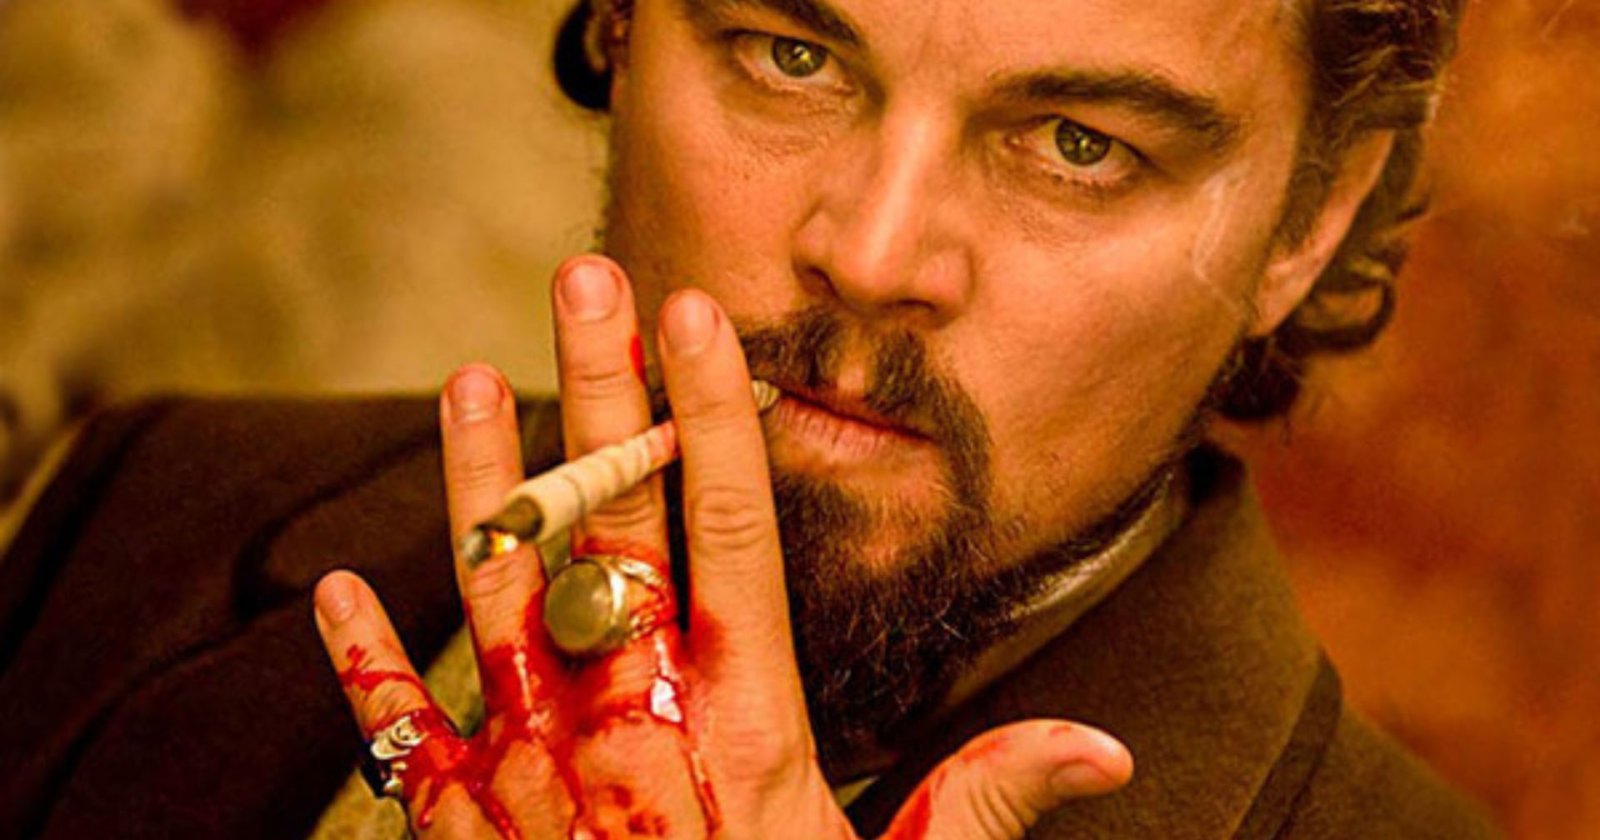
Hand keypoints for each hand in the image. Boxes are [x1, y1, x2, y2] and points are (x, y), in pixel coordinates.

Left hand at [312, 254, 1132, 837]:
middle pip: (612, 528)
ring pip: (497, 596)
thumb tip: (1105, 752)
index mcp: (737, 725)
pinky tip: (338, 589)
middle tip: (587, 279)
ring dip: (482, 484)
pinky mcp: (455, 833)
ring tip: (467, 382)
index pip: (731, 534)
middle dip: (601, 393)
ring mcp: (528, 773)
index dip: (717, 415)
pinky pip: (395, 737)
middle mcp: (625, 724)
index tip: (698, 317)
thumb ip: (985, 808)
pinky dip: (364, 663)